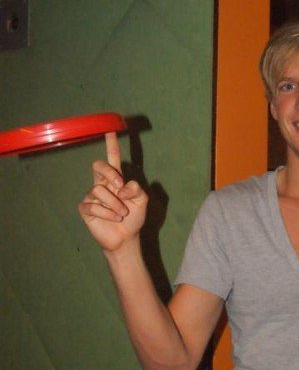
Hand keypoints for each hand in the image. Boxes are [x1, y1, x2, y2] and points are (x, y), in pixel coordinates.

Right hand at [78, 132, 147, 251]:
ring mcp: (92, 196)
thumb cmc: (133, 217)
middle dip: (109, 173)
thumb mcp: (142, 200)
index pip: (112, 160)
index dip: (111, 146)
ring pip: (99, 190)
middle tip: (120, 186)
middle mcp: (102, 184)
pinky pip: (93, 205)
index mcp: (116, 180)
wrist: (126, 238)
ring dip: (115, 204)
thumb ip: (135, 188)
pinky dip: (108, 213)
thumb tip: (121, 186)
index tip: (110, 131)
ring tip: (122, 214)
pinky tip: (114, 219)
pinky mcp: (86, 209)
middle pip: (98, 166)